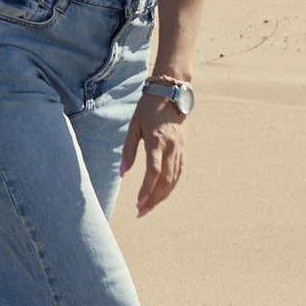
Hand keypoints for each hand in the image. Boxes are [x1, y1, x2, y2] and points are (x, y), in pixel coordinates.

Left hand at [122, 102, 186, 218]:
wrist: (172, 93)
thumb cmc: (148, 109)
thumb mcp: (134, 126)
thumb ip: (128, 150)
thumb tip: (122, 172)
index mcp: (157, 141)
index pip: (154, 171)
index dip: (147, 189)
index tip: (138, 203)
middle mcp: (171, 147)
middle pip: (165, 180)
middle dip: (153, 199)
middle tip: (141, 212)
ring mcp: (179, 149)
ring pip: (174, 179)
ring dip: (162, 196)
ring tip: (149, 207)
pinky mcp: (182, 149)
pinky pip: (178, 172)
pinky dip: (171, 186)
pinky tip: (161, 194)